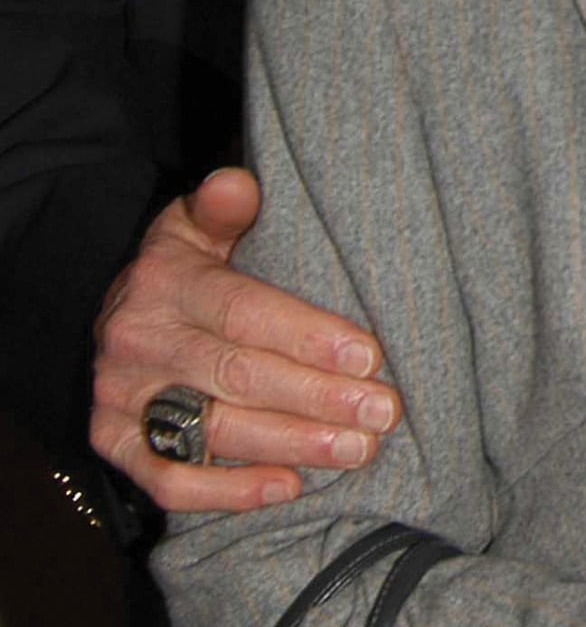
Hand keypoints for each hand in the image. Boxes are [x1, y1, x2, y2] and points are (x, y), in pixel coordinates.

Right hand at [90, 168, 400, 512]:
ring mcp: (118, 398)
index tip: (369, 356)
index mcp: (164, 280)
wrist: (118, 313)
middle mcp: (136, 340)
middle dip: (318, 396)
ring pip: (213, 431)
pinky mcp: (111, 444)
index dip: (307, 335)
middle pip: (237, 374)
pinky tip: (288, 486)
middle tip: (381, 411)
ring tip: (356, 450)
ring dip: (292, 444)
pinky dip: (229, 492)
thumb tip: (238, 184)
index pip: (242, 310)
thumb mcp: (196, 223)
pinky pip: (169, 482)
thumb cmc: (183, 266)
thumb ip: (222, 204)